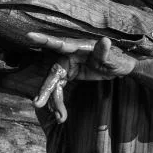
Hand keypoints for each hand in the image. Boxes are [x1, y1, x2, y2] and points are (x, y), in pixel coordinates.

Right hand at [23, 32, 152, 121]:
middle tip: (38, 104)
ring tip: (59, 117)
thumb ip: (106, 52)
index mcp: (79, 48)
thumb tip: (105, 40)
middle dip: (46, 90)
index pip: (60, 44)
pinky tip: (61, 115)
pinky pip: (60, 89)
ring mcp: (67, 66)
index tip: (30, 36)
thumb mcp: (114, 58)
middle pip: (53, 73)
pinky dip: (59, 102)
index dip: (45, 40)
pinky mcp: (69, 75)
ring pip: (55, 85)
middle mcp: (69, 56)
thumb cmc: (118, 59)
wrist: (121, 68)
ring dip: (54, 101)